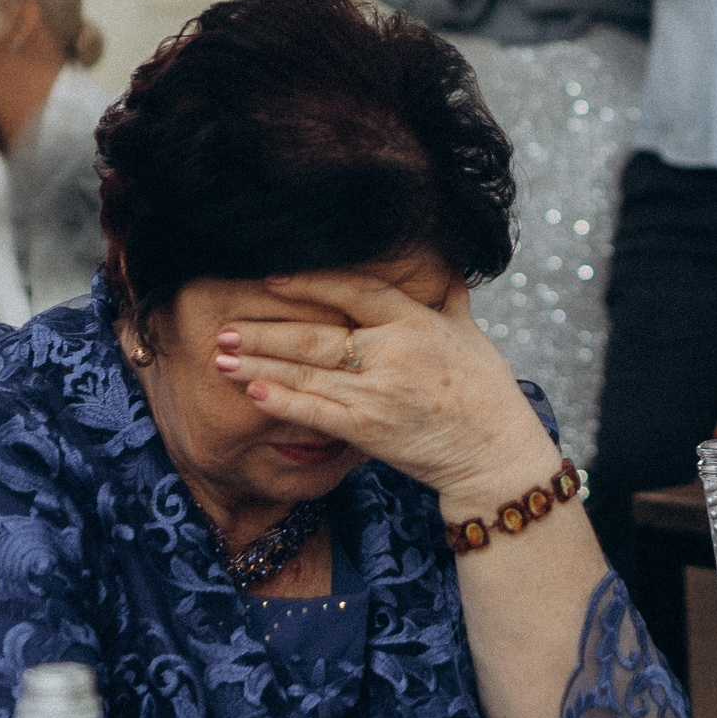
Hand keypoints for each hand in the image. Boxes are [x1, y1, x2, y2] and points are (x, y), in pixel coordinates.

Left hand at [212, 270, 560, 495]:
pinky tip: (253, 392)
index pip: (355, 291)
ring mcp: (378, 394)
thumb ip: (449, 297)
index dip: (311, 282)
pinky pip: (316, 413)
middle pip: (316, 335)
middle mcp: (393, 354)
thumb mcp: (472, 334)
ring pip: (306, 374)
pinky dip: (283, 402)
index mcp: (417, 323)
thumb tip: (443, 263)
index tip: (272, 278)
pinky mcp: (369, 431)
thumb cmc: (487, 393)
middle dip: (265, 331)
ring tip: (221, 357)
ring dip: (258, 364)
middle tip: (225, 327)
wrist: (494, 455)